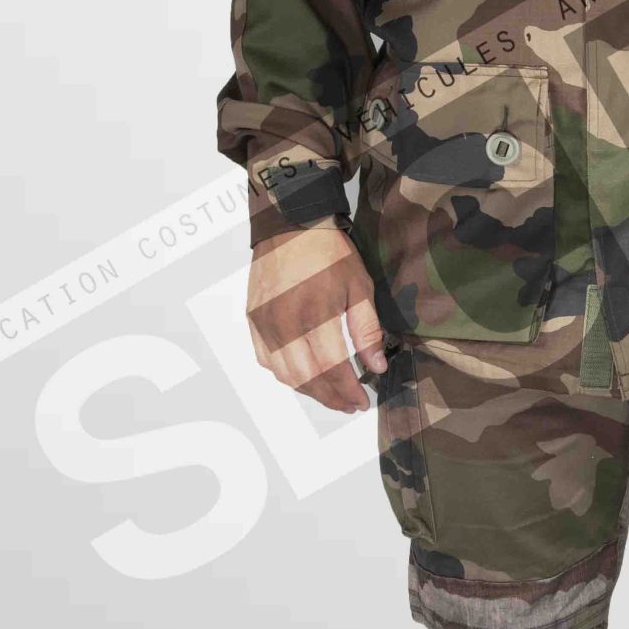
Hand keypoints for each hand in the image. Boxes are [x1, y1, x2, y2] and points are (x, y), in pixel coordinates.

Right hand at [246, 222, 388, 412]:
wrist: (290, 224)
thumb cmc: (328, 252)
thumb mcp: (359, 286)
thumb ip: (367, 329)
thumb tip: (375, 367)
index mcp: (315, 312)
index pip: (331, 367)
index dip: (347, 391)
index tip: (362, 401)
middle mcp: (284, 322)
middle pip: (305, 378)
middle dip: (330, 398)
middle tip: (348, 404)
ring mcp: (264, 323)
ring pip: (283, 374)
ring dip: (308, 390)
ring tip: (330, 394)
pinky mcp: (253, 320)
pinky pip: (266, 360)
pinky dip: (286, 374)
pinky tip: (304, 375)